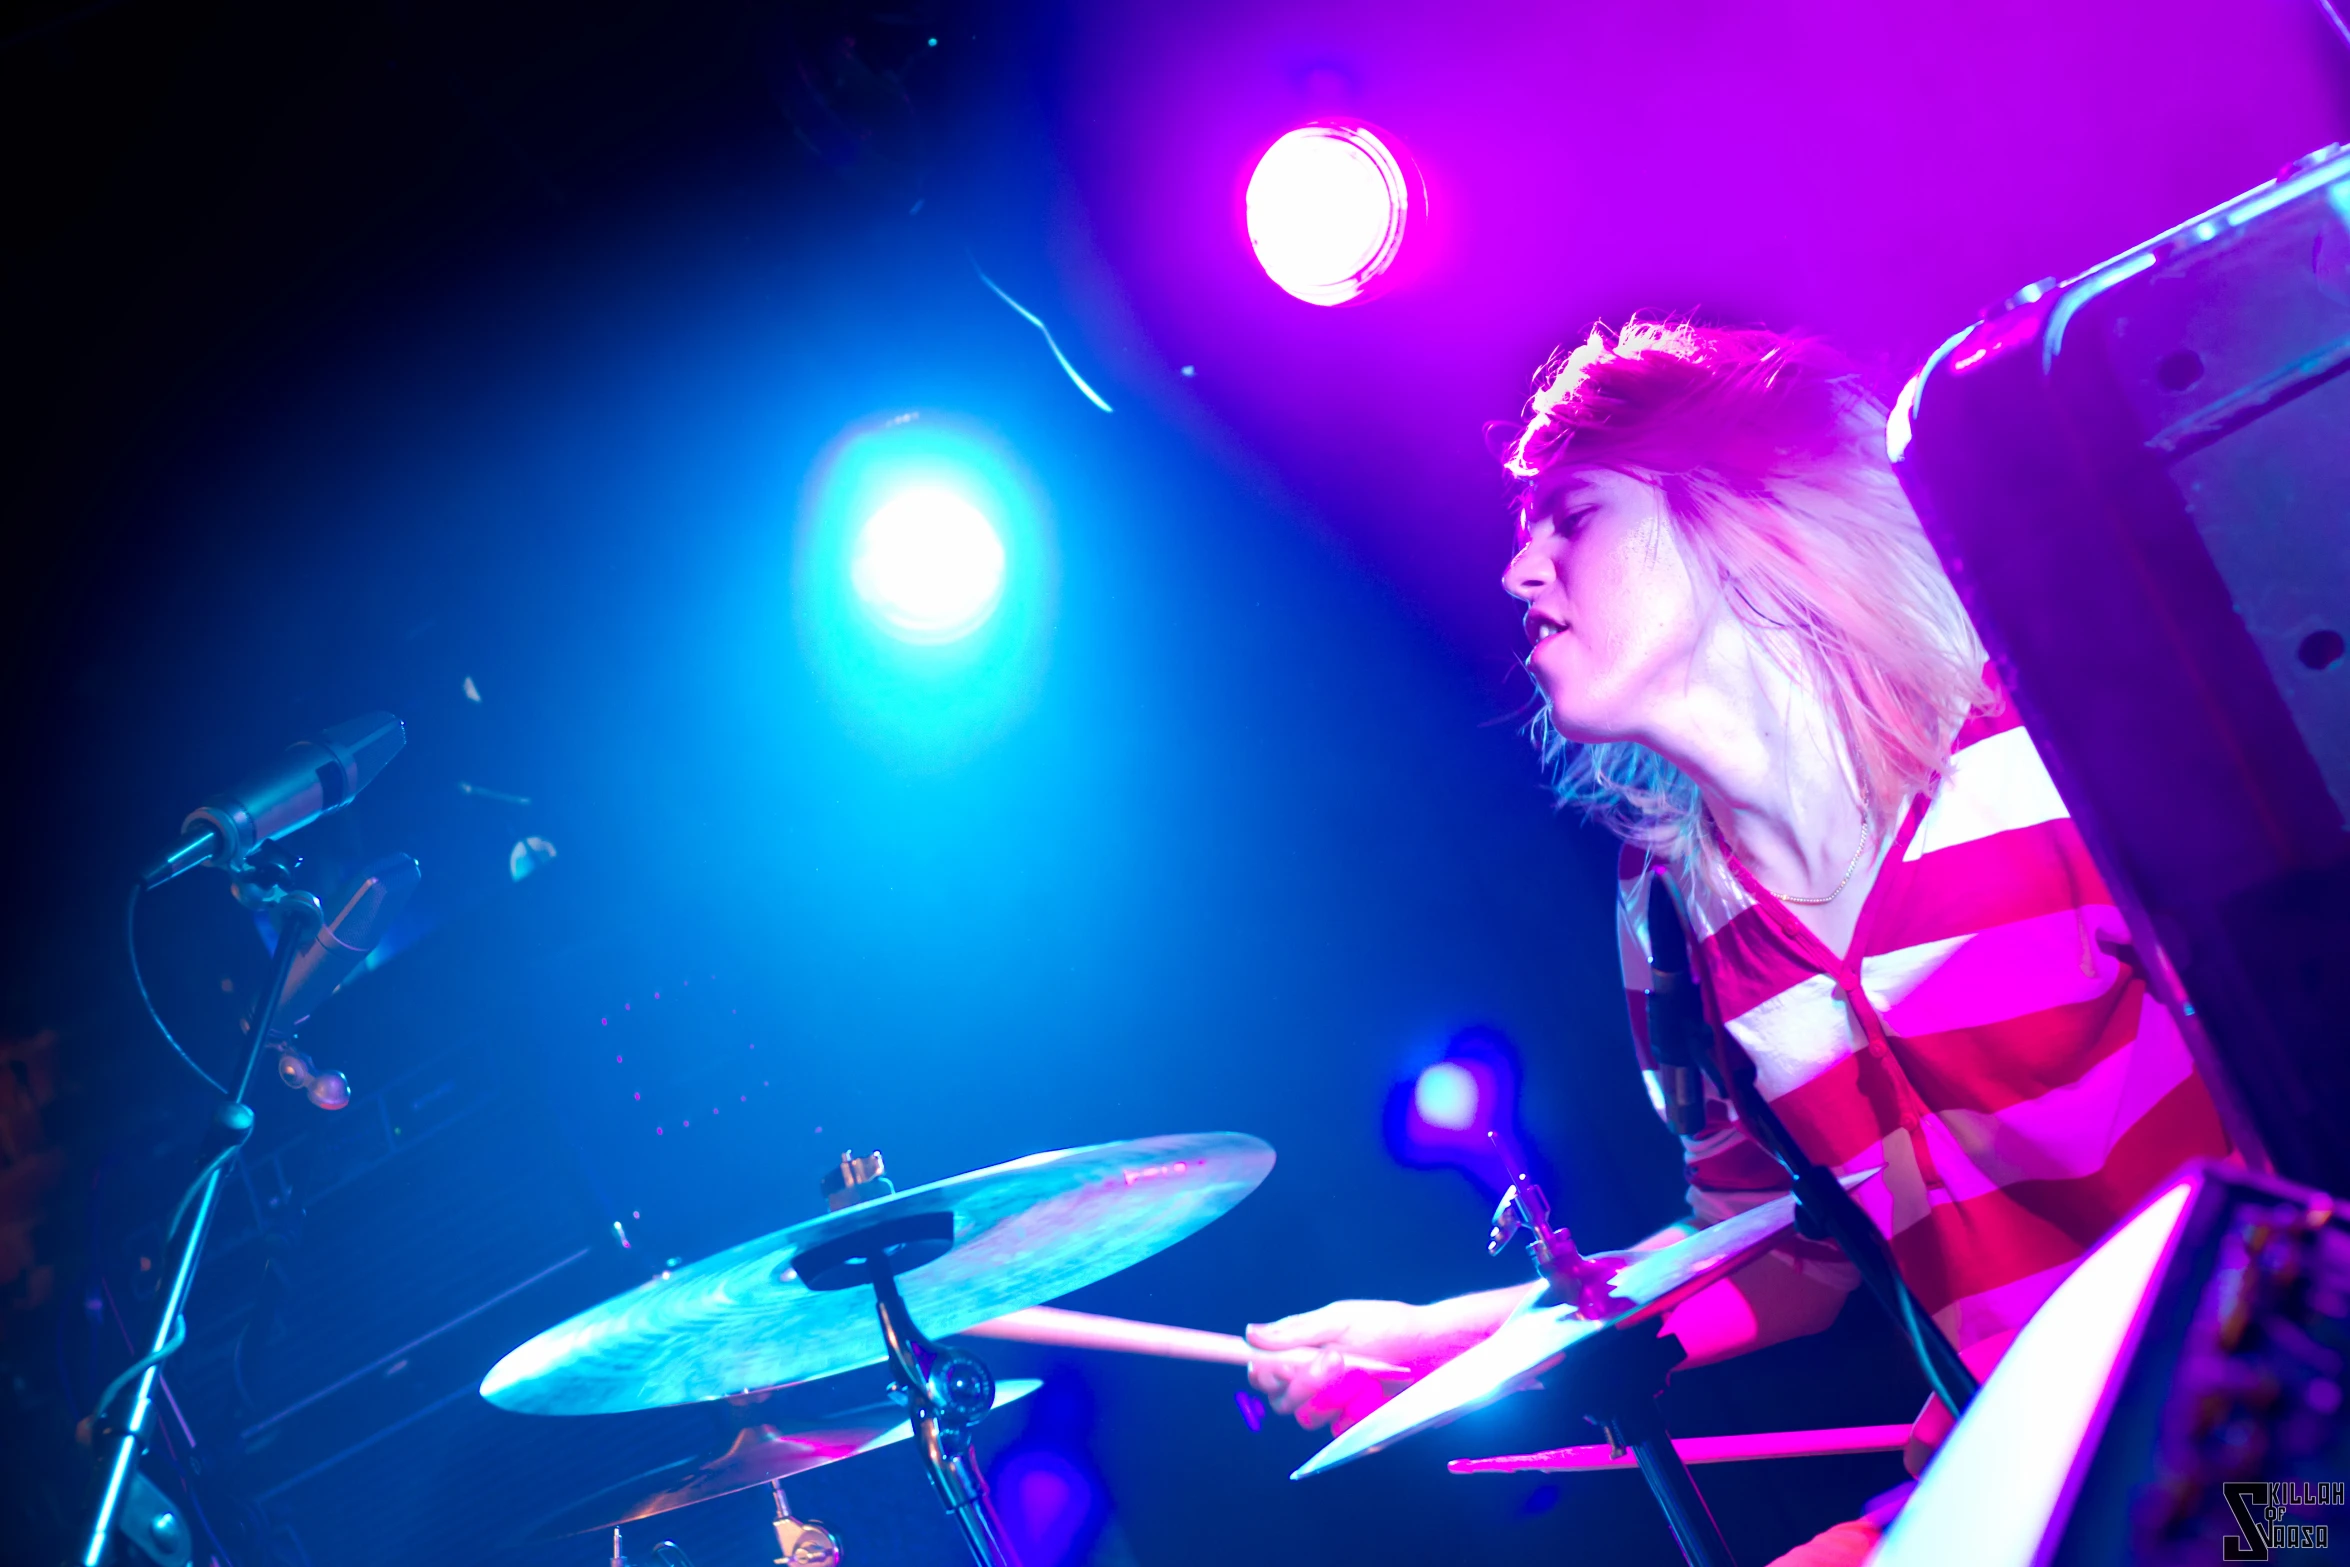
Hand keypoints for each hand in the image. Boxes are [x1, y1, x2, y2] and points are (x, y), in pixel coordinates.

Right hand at [1244, 1298, 1486, 1437]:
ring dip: (1332, 1395)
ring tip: (1363, 1374)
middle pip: (1281, 1400)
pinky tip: (1377, 1395)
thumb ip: (1297, 1331)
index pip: (1264, 1373)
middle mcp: (1313, 1383)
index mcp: (1302, 1353)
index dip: (1263, 1374)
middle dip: (1305, 1381)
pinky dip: (1356, 1413)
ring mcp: (1334, 1407)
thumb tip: (1251, 1333)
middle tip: (1336, 1360)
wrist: (1435, 1350)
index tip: (1277, 1366)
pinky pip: (1340, 1431)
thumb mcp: (1341, 1320)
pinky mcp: (1356, 1426)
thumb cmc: (1389, 1327)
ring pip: (1307, 1418)